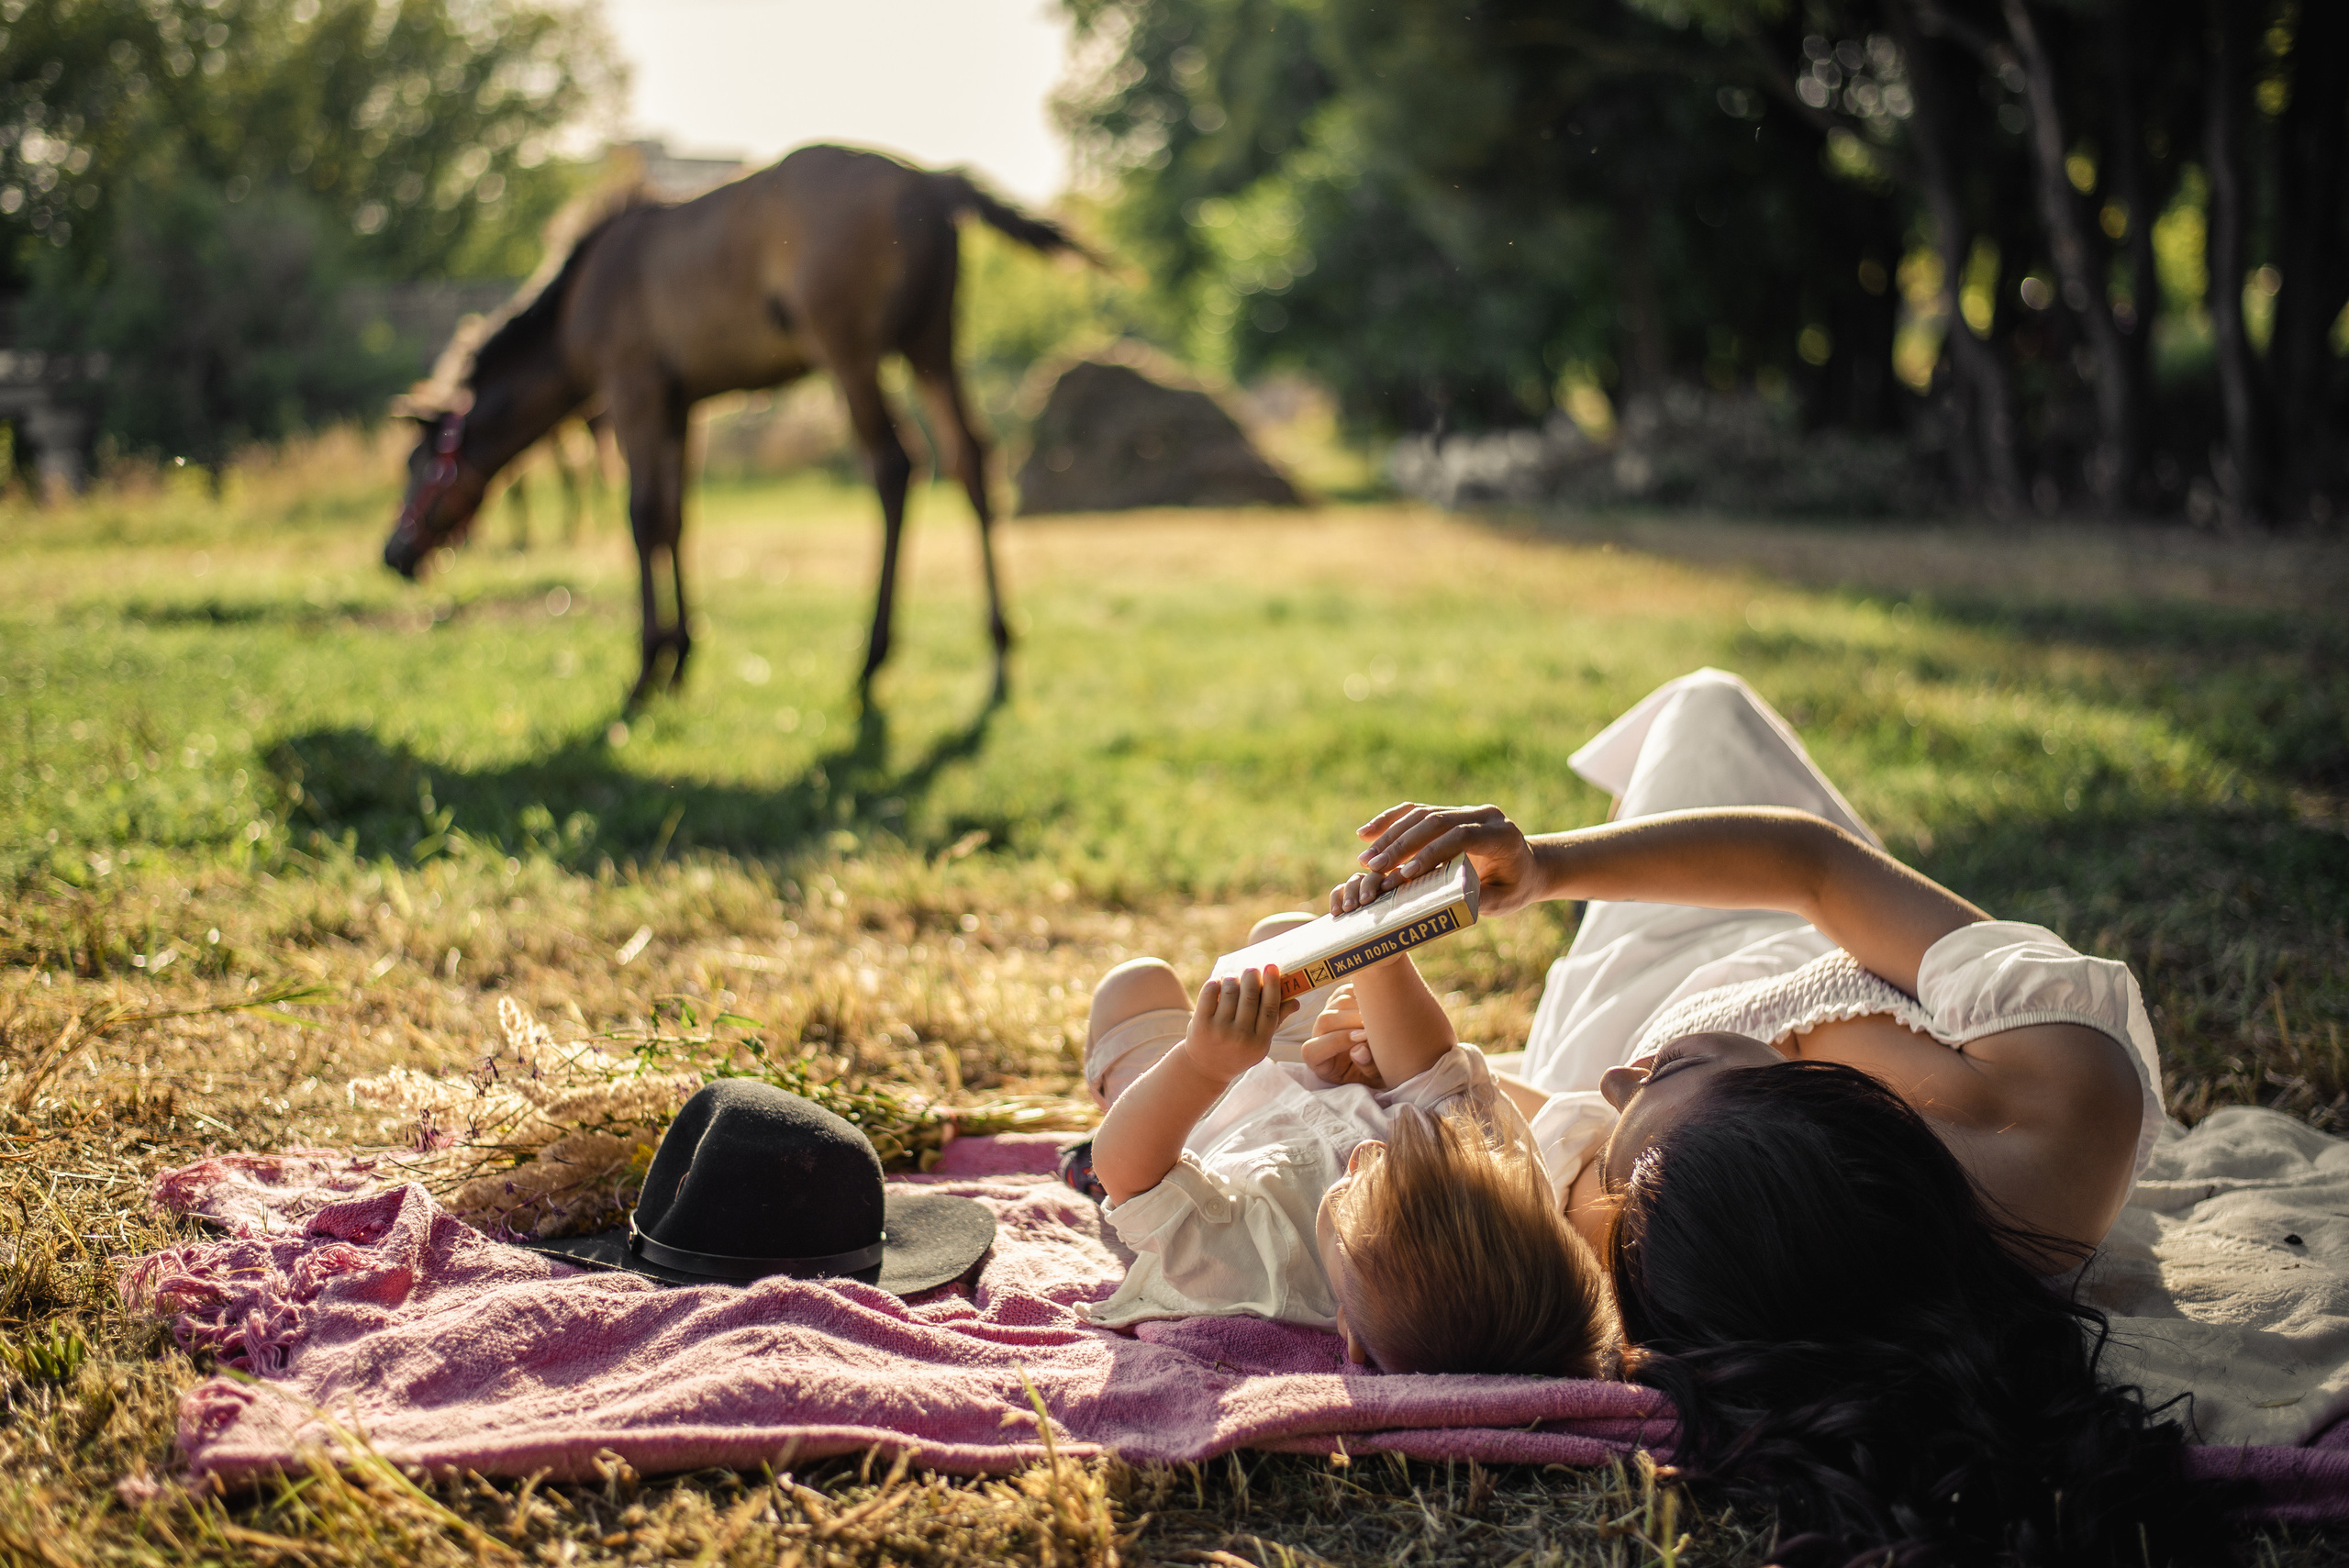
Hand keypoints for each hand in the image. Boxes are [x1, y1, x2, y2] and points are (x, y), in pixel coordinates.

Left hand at [1180, 965, 1296, 1080]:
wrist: (1205, 1069)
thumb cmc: (1237, 1051)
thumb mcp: (1258, 1043)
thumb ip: (1276, 1021)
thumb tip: (1296, 1002)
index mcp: (1260, 1042)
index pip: (1270, 1007)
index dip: (1272, 984)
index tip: (1272, 967)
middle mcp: (1241, 1037)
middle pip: (1250, 996)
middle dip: (1252, 976)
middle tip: (1251, 969)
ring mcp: (1219, 1031)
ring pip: (1230, 991)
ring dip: (1232, 979)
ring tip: (1233, 978)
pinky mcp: (1201, 1024)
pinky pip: (1210, 992)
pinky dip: (1215, 982)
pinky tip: (1218, 984)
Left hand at [1301, 984, 1384, 1088]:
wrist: (1384, 1060)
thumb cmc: (1376, 1073)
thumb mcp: (1374, 1080)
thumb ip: (1367, 1068)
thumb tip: (1360, 1050)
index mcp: (1317, 1059)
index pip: (1314, 1049)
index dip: (1338, 1041)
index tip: (1363, 1039)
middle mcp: (1318, 1034)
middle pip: (1326, 1020)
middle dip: (1353, 1021)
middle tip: (1377, 1026)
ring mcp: (1328, 1014)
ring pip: (1338, 1003)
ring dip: (1361, 1008)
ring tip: (1381, 1018)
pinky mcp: (1339, 999)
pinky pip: (1348, 991)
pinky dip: (1364, 996)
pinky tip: (1378, 1007)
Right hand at [1344, 803, 1542, 916]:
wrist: (1526, 865)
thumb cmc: (1515, 887)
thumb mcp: (1505, 900)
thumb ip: (1480, 899)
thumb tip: (1445, 900)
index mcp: (1501, 835)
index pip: (1461, 836)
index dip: (1431, 853)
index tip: (1404, 874)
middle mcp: (1483, 815)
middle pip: (1436, 821)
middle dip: (1402, 844)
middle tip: (1373, 867)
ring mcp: (1465, 809)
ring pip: (1422, 814)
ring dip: (1390, 835)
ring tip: (1366, 858)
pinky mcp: (1449, 812)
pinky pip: (1416, 811)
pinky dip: (1390, 821)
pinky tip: (1366, 832)